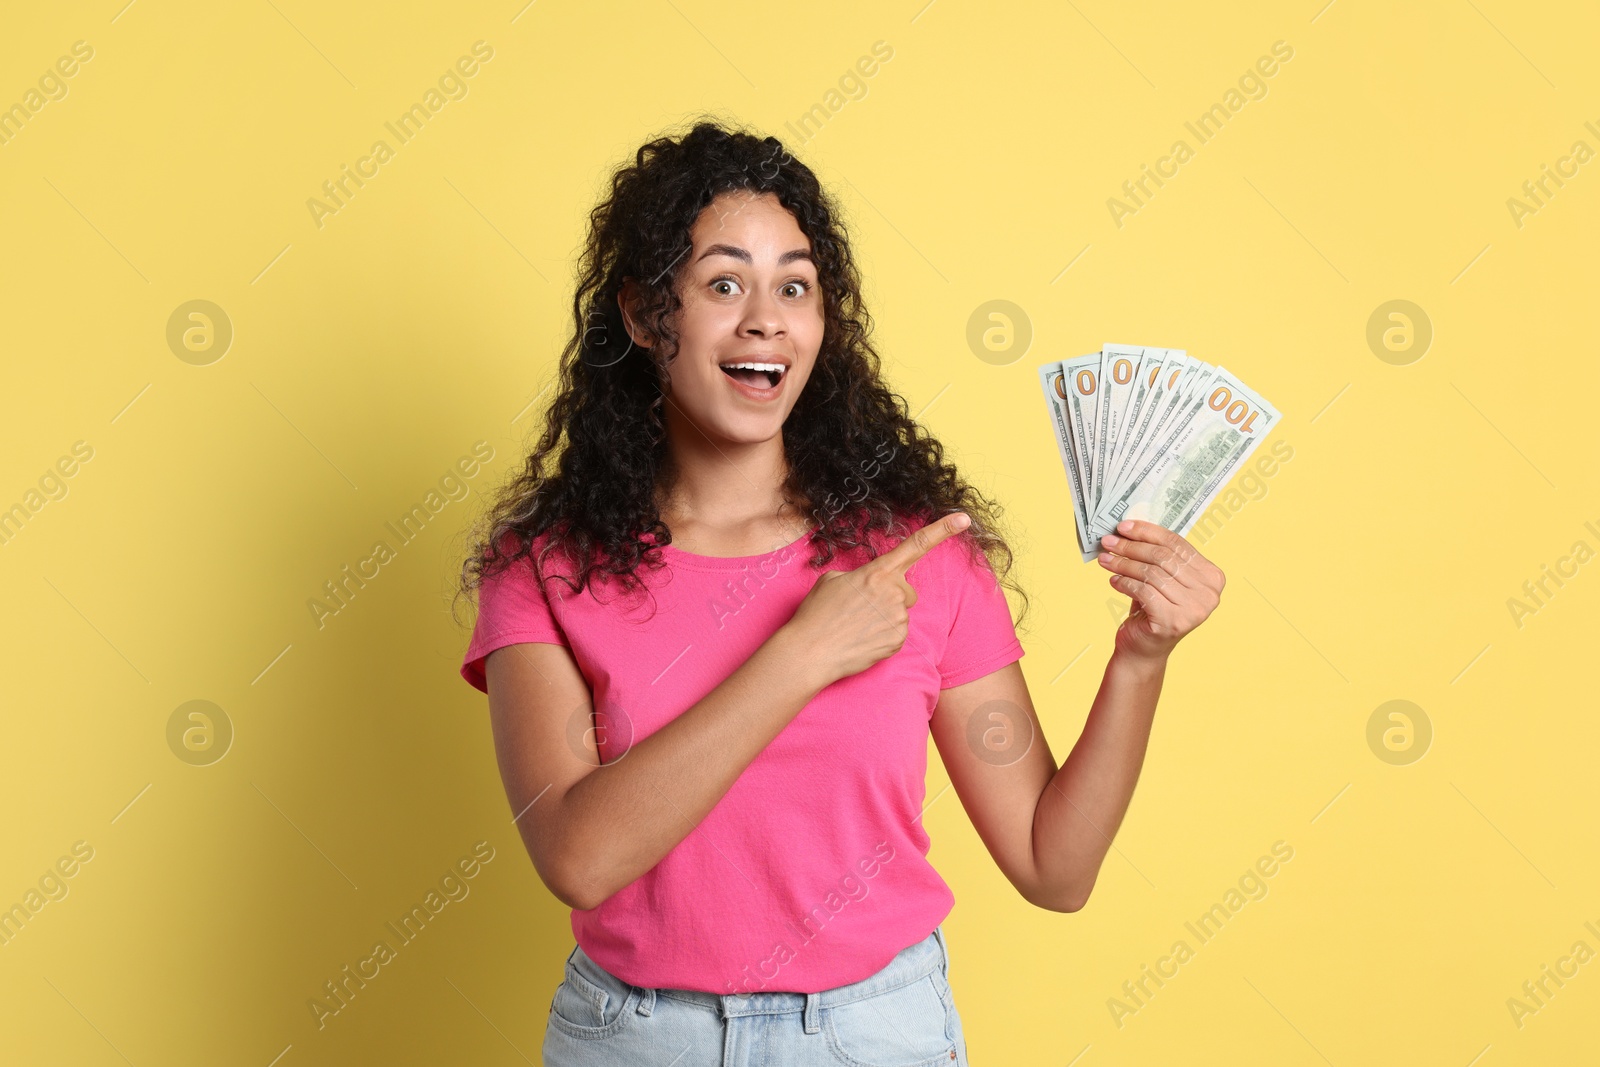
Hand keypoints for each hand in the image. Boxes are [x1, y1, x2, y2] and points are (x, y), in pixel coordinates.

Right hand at [783, 511, 971, 687]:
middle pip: (906, 590)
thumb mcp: (833, 580)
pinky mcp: (898, 642)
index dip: (943, 530)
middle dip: (890, 597)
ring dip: (884, 618)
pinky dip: (882, 637)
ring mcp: (898, 619)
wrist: (810, 652)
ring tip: (856, 626)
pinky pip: (897, 634)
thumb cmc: (817, 615)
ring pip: (900, 613)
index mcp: (878, 572)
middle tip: (862, 609)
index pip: (916, 545)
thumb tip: (872, 587)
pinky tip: (862, 640)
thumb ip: (861, 576)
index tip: (964, 519)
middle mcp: (894, 592)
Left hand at [1097, 519, 1223, 661]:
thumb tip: (1131, 526)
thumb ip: (1158, 554)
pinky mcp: (1174, 621)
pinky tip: (1113, 581)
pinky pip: (1143, 591)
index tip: (1123, 526)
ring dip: (1123, 564)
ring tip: (1105, 560)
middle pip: (1163, 557)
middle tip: (1108, 542)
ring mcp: (1194, 609)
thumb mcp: (1161, 578)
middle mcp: (1209, 593)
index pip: (1177, 544)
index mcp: (1212, 576)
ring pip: (1151, 573)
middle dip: (1131, 547)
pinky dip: (1125, 583)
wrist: (1145, 649)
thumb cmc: (1153, 609)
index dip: (1147, 532)